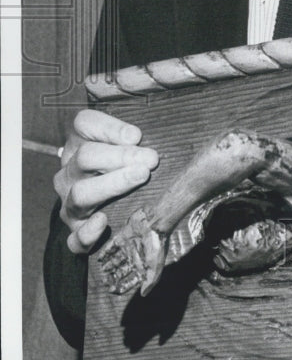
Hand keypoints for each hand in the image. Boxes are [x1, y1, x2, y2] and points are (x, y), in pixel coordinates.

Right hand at [55, 108, 158, 254]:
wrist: (107, 208)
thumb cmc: (128, 167)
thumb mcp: (132, 144)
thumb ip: (138, 136)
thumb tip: (152, 135)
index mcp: (81, 142)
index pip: (84, 123)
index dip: (108, 127)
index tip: (137, 135)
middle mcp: (71, 171)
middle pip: (86, 157)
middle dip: (120, 156)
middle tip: (151, 159)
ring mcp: (70, 202)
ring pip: (81, 193)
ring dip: (111, 185)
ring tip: (140, 177)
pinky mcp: (76, 231)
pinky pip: (75, 236)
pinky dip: (87, 231)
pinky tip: (103, 222)